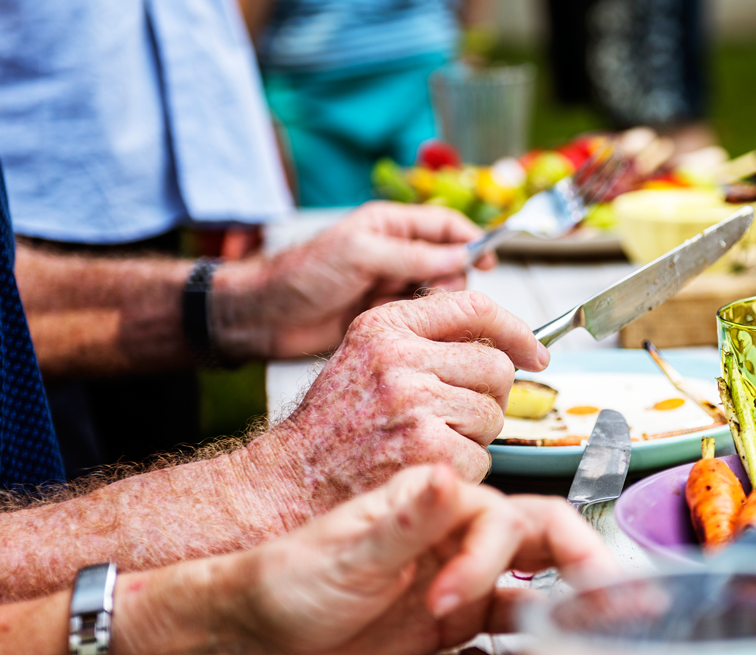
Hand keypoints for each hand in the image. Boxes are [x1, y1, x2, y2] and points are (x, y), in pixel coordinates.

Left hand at [117, 465, 618, 654]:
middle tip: (612, 602)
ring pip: (541, 583)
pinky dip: (542, 635)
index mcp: (438, 506)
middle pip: (545, 541)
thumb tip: (454, 477)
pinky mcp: (454, 623)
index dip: (491, 559)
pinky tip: (554, 645)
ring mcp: (460, 580)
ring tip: (612, 624)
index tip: (450, 600)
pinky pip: (515, 625)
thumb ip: (404, 519)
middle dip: (586, 565)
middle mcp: (458, 537)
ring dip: (577, 599)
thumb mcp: (342, 551)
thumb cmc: (286, 580)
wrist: (253, 633)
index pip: (504, 518)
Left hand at [213, 201, 498, 359]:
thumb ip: (411, 256)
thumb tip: (460, 257)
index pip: (446, 224)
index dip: (471, 239)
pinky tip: (403, 329)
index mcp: (389, 225)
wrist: (265, 316)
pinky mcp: (385, 316)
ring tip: (410, 312)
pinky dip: (420, 325)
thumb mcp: (359, 254)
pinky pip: (419, 319)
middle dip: (452, 279)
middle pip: (449, 262)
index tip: (490, 260)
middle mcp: (395, 253)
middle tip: (436, 296)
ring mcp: (390, 286)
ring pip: (437, 294)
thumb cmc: (303, 275)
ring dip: (434, 304)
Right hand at [243, 290, 547, 518]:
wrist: (291, 482)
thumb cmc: (335, 425)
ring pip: (493, 414)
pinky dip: (464, 471)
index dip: (517, 330)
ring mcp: (415, 404)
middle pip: (496, 366)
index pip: (475, 306)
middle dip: (489, 396)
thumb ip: (424, 339)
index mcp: (386, 326)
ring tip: (429, 442)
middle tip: (455, 417)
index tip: (535, 353)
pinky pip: (483, 457)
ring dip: (474, 436)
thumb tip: (501, 339)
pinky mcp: (428, 451)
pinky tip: (426, 469)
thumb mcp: (366, 357)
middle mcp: (400, 358)